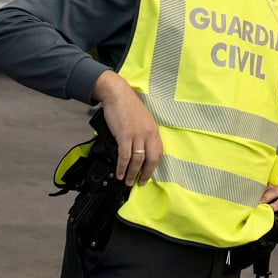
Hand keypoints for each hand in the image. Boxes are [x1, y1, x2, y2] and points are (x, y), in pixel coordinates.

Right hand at [92, 70, 161, 185]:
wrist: (118, 94)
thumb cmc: (129, 107)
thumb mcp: (143, 120)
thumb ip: (144, 135)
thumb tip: (141, 151)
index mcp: (154, 130)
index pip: (159, 153)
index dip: (154, 167)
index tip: (149, 175)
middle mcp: (148, 133)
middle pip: (151, 159)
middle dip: (145, 174)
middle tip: (140, 183)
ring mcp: (137, 134)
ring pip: (137, 160)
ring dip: (132, 173)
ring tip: (128, 181)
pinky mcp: (124, 135)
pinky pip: (124, 156)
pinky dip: (122, 167)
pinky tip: (119, 173)